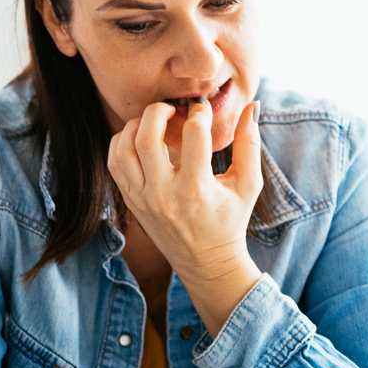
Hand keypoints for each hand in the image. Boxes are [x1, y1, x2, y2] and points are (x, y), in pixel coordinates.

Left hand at [107, 99, 263, 329]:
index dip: (199, 113)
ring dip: (136, 126)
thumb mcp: (247, 185)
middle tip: (172, 107)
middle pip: (148, 138)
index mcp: (197, 189)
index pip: (193, 136)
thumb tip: (252, 105)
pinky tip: (139, 138)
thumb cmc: (230, 220)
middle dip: (159, 111)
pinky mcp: (132, 202)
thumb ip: (250, 144)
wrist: (205, 262)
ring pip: (124, 150)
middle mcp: (165, 194)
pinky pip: (115, 164)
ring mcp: (144, 199)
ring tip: (154, 121)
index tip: (202, 109)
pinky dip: (122, 143)